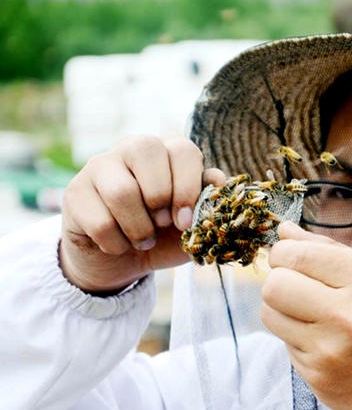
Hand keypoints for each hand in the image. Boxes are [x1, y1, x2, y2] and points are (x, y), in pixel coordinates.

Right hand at [59, 135, 224, 293]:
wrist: (124, 260)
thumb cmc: (165, 234)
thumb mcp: (193, 223)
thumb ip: (207, 202)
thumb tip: (219, 180)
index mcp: (167, 152)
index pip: (182, 149)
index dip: (187, 187)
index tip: (185, 222)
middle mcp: (131, 149)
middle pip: (145, 151)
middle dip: (160, 197)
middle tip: (162, 224)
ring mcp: (99, 167)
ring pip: (121, 191)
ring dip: (139, 228)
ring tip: (143, 240)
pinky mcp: (75, 192)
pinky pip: (99, 221)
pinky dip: (117, 244)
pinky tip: (119, 245)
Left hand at [261, 221, 351, 409]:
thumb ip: (333, 251)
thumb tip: (285, 231)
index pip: (296, 255)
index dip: (284, 253)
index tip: (293, 259)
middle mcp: (349, 313)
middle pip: (274, 285)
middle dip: (280, 280)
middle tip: (299, 287)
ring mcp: (330, 349)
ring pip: (270, 314)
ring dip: (284, 310)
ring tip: (313, 315)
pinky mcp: (318, 377)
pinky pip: (285, 345)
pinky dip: (299, 339)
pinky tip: (327, 343)